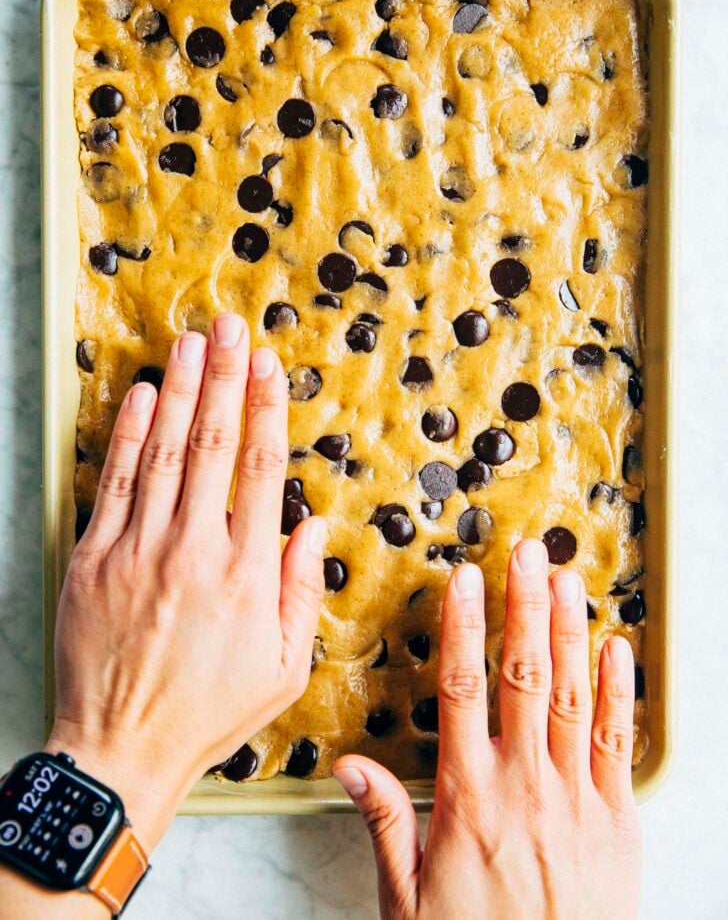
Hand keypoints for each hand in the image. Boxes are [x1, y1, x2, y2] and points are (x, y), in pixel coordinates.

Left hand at [46, 313, 326, 853]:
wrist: (122, 749)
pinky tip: (145, 396)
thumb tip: (312, 527)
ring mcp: (140, 550)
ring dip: (182, 390)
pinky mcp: (95, 560)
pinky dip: (130, 435)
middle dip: (224, 377)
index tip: (268, 364)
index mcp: (246, 573)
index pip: (262, 469)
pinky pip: (115, 484)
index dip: (266, 407)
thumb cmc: (209, 712)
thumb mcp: (283, 667)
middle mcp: (195, 549)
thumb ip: (300, 592)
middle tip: (229, 327)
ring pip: (165, 452)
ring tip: (192, 342)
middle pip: (214, 444)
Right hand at [333, 541, 640, 919]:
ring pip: (573, 696)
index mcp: (470, 795)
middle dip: (525, 605)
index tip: (467, 580)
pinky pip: (619, 743)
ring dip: (570, 631)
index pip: (463, 689)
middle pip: (523, 674)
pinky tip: (615, 649)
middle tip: (528, 553)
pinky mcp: (617, 820)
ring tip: (567, 579)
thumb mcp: (406, 898)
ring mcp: (576, 798)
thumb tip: (352, 765)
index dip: (465, 627)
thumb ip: (385, 821)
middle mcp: (525, 784)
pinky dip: (619, 692)